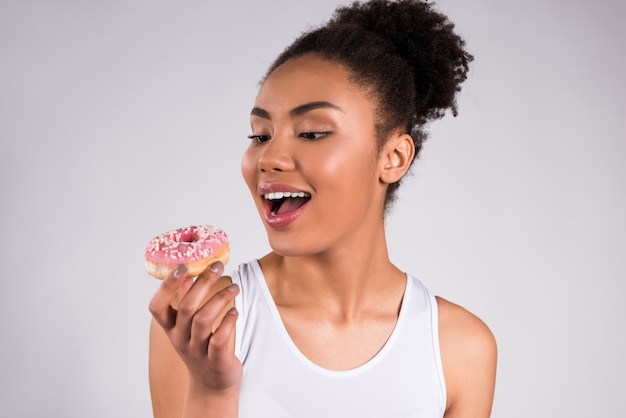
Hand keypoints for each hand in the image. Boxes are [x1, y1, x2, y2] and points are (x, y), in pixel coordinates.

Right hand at [149, 262, 242, 393]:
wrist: (212, 385)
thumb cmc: (201, 349)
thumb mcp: (187, 327)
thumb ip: (185, 303)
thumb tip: (186, 276)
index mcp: (171, 329)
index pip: (157, 307)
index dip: (166, 286)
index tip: (182, 266)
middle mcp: (180, 339)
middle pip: (187, 307)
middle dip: (203, 282)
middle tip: (217, 266)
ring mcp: (196, 351)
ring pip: (203, 320)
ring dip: (220, 299)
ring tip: (235, 288)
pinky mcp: (215, 360)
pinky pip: (219, 339)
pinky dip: (227, 322)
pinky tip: (235, 312)